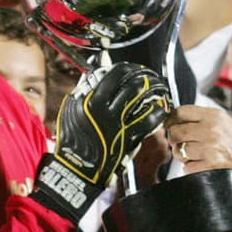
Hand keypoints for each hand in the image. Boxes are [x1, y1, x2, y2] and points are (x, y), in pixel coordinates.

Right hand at [32, 62, 170, 221]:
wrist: (77, 168)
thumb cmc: (73, 137)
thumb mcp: (72, 108)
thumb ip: (85, 85)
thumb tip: (97, 64)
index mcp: (91, 99)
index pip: (117, 73)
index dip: (129, 68)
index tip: (134, 69)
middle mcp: (106, 109)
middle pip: (133, 83)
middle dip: (146, 77)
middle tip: (151, 77)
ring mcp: (119, 123)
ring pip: (143, 99)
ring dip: (155, 91)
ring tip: (158, 89)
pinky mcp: (129, 138)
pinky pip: (149, 120)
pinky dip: (156, 112)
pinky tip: (158, 109)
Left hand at [164, 105, 231, 173]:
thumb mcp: (223, 120)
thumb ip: (201, 117)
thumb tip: (176, 118)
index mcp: (213, 116)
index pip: (181, 112)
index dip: (170, 119)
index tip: (168, 124)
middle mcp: (210, 130)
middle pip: (175, 132)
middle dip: (174, 139)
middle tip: (179, 142)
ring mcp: (209, 148)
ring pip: (179, 151)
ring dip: (182, 155)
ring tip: (193, 154)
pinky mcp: (209, 165)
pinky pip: (187, 167)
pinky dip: (191, 167)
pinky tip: (200, 163)